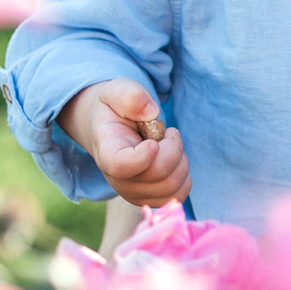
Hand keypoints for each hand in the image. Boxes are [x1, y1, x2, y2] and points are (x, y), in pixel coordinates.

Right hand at [59, 79, 189, 207]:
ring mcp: (133, 193)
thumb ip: (130, 96)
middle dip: (174, 148)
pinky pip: (177, 196)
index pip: (121, 166)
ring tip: (169, 146)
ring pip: (171, 188)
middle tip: (168, 132)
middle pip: (158, 175)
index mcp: (107, 151)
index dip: (144, 156)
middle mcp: (117, 179)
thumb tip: (151, 112)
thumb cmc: (116, 109)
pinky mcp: (149, 199)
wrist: (111, 129)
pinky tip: (173, 162)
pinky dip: (183, 177)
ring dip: (180, 162)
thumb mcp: (117, 90)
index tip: (154, 140)